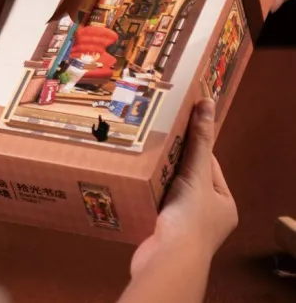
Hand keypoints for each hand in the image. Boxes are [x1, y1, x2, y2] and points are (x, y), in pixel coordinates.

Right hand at [131, 99, 237, 277]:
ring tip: (144, 155)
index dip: (194, 145)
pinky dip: (149, 191)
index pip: (210, 164)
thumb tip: (207, 103)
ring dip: (159, 176)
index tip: (178, 128)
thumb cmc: (190, 216)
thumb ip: (200, 140)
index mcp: (225, 203)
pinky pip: (157, 203)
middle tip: (156, 138)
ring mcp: (186, 226)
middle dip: (173, 160)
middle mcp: (209, 216)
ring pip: (171, 190)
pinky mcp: (164, 231)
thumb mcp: (196, 173)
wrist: (168, 259)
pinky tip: (138, 179)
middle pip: (190, 177)